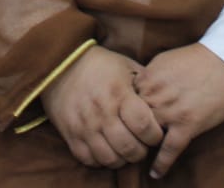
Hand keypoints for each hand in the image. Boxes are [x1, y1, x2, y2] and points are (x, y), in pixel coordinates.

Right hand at [39, 45, 162, 168]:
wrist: (60, 64)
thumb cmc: (100, 64)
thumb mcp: (126, 66)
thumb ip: (145, 84)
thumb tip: (163, 100)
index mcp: (119, 94)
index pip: (144, 126)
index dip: (155, 135)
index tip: (155, 132)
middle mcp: (102, 113)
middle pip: (129, 148)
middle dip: (142, 151)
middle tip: (142, 144)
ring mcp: (84, 126)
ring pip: (110, 159)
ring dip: (123, 159)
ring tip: (126, 149)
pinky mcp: (70, 135)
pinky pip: (89, 160)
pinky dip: (102, 160)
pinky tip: (108, 149)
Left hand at [134, 43, 223, 178]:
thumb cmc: (198, 59)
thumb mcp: (164, 60)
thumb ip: (148, 76)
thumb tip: (137, 88)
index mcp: (147, 78)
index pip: (124, 100)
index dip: (122, 112)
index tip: (121, 122)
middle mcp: (155, 95)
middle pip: (131, 120)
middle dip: (128, 131)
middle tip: (126, 142)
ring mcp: (170, 111)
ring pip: (146, 136)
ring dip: (142, 147)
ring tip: (137, 157)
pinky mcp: (187, 124)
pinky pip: (169, 150)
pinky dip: (161, 164)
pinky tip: (155, 174)